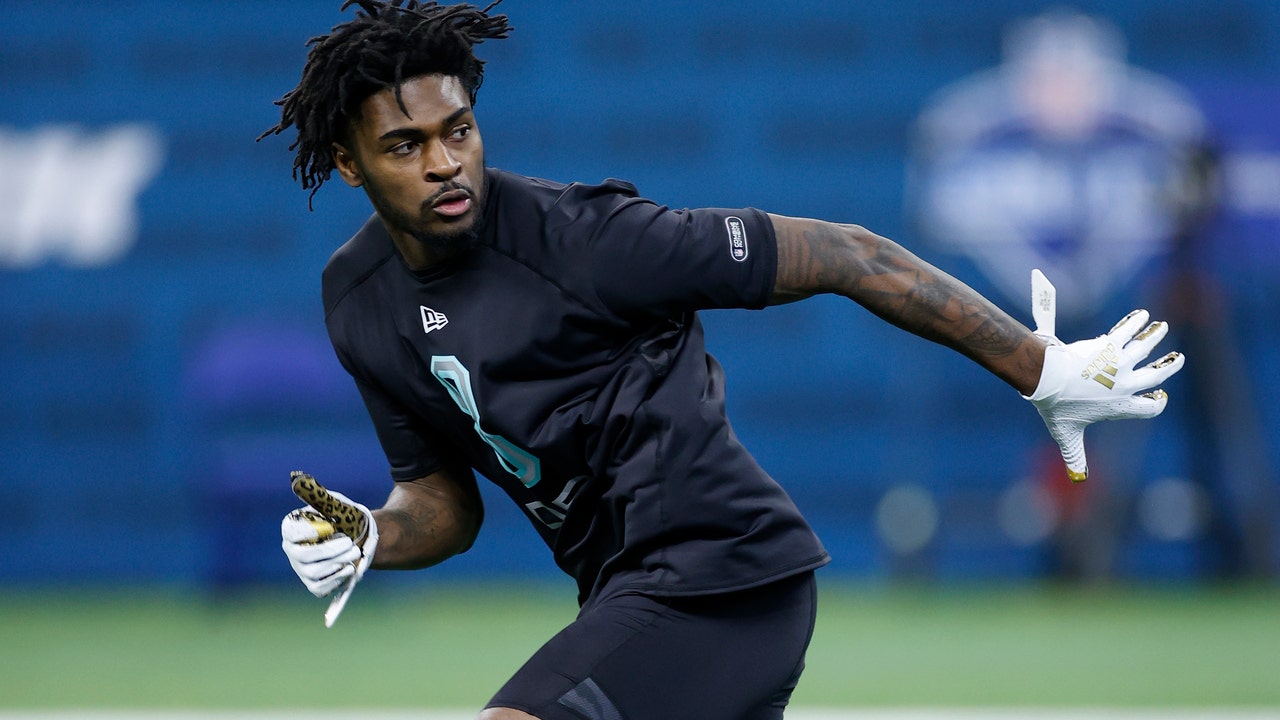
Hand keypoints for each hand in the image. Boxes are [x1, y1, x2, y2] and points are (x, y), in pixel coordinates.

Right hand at [281, 476, 378, 615]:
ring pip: (315, 573)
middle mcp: (293, 550)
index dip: (308, 532)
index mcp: (293, 528)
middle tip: (351, 545)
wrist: (361, 538)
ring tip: (355, 554)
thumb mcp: (334, 503)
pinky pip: (321, 588)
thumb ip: (318, 494)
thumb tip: (297, 477)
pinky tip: (350, 569)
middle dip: (331, 552)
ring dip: (339, 564)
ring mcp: (302, 569)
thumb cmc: (345, 518)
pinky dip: (337, 580)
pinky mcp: (314, 584)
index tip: (330, 527)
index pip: (290, 532)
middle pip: (304, 557)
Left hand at [1023, 270, 1184, 481]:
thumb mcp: (1067, 435)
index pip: (1149, 408)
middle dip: (1168, 366)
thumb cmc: (1056, 407)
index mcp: (1119, 406)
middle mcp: (1125, 385)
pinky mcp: (1108, 346)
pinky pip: (1126, 331)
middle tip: (1177, 358)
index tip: (1159, 394)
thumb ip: (1075, 456)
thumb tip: (1077, 480)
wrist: (1047, 379)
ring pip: (1145, 347)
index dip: (1157, 402)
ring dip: (1155, 336)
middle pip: (1156, 374)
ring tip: (1161, 327)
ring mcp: (1119, 364)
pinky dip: (1135, 322)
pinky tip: (1141, 315)